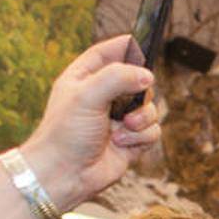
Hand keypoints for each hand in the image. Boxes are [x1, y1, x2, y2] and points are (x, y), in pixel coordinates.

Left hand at [18, 34, 159, 210]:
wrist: (65, 174)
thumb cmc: (66, 133)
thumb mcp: (87, 95)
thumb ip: (118, 78)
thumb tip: (147, 76)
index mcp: (85, 78)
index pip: (108, 53)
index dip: (125, 47)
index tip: (142, 44)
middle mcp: (103, 96)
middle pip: (138, 81)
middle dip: (141, 92)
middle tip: (132, 100)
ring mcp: (119, 119)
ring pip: (150, 108)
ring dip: (142, 119)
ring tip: (124, 128)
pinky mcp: (131, 140)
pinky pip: (153, 131)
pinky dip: (141, 138)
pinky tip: (122, 144)